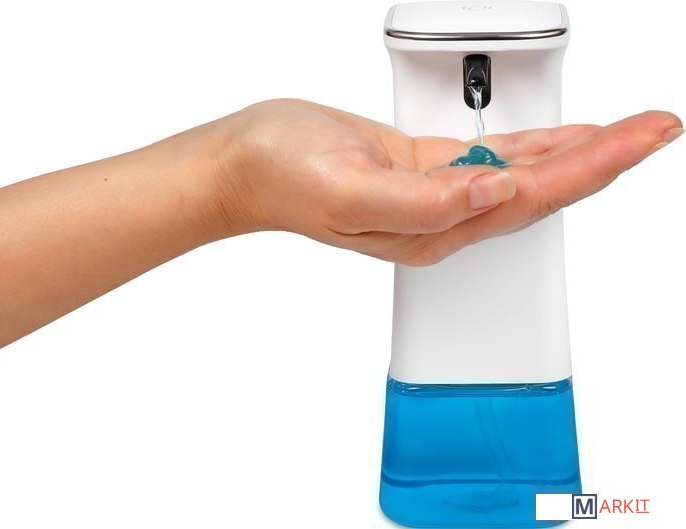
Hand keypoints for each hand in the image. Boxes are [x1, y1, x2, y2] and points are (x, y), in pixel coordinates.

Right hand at [210, 99, 681, 264]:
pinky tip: (563, 138)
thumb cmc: (285, 174)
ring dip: (579, 153)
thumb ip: (426, 201)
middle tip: (658, 128)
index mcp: (433, 229)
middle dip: (606, 159)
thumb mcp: (351, 191)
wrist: (248, 159)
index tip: (642, 138)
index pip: (531, 197)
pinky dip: (536, 145)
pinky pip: (495, 156)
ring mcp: (435, 192)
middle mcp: (442, 217)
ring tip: (628, 132)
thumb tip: (494, 190)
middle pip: (542, 189)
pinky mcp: (423, 167)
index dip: (593, 167)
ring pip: (525, 173)